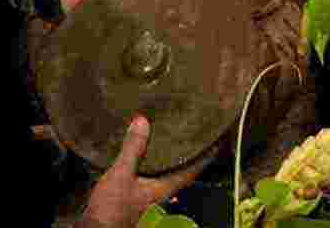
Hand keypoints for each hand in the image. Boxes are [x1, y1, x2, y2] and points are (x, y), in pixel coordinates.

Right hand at [77, 116, 205, 227]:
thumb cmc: (112, 208)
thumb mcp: (122, 175)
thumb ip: (133, 150)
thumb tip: (143, 121)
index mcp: (164, 189)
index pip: (193, 170)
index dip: (206, 156)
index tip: (217, 140)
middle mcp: (161, 194)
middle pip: (182, 172)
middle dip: (189, 155)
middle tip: (194, 135)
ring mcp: (149, 199)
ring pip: (166, 176)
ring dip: (170, 160)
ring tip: (170, 141)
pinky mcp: (136, 200)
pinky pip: (151, 178)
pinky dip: (153, 165)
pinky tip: (144, 158)